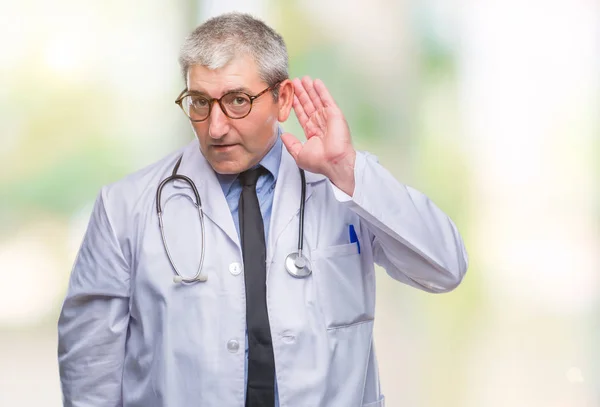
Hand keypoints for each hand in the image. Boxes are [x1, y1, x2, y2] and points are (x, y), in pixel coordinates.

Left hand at [281, 77, 355, 195]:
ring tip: (303, 78)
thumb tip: (283, 135)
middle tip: (295, 82)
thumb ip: (290, 143)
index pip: (302, 114)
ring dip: (310, 89)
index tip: (290, 95)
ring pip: (316, 100)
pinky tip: (316, 82)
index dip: (295, 104)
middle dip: (301, 93)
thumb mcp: (299, 154)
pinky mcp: (334, 114)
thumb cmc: (319, 161)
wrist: (333, 161)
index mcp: (311, 132)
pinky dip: (322, 90)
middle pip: (308, 104)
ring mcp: (327, 117)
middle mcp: (319, 123)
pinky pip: (327, 99)